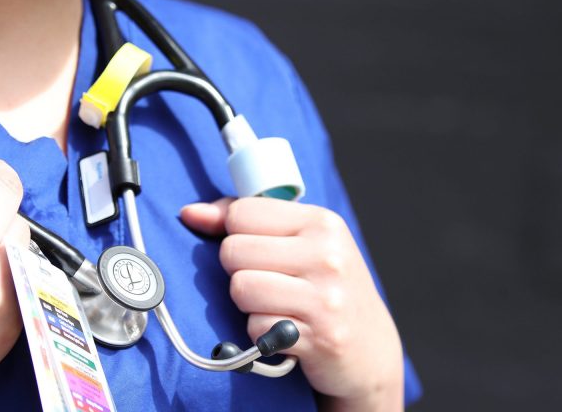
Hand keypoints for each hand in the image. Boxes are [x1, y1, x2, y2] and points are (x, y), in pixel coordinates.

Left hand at [180, 198, 403, 411]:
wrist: (370, 349)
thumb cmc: (325, 288)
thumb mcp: (300, 243)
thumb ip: (244, 221)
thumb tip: (190, 213)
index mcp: (322, 222)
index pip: (242, 213)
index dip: (236, 234)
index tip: (258, 250)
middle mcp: (327, 254)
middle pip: (233, 251)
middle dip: (239, 271)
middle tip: (268, 282)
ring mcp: (325, 296)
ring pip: (241, 288)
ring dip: (248, 304)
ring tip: (275, 306)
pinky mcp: (318, 336)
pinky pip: (255, 327)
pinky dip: (261, 333)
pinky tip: (284, 330)